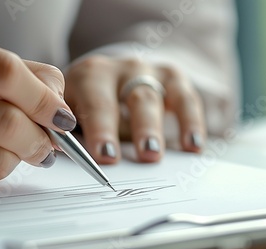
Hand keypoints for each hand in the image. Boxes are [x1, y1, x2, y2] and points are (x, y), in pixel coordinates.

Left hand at [64, 56, 205, 163]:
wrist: (109, 74)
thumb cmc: (87, 104)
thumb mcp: (73, 111)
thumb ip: (75, 134)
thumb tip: (79, 163)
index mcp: (87, 77)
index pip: (94, 103)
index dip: (100, 129)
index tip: (105, 156)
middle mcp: (117, 69)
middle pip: (127, 99)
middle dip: (133, 129)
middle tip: (135, 157)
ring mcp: (146, 71)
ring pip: (152, 99)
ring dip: (154, 128)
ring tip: (154, 155)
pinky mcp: (172, 77)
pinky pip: (185, 99)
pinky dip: (190, 122)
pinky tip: (193, 145)